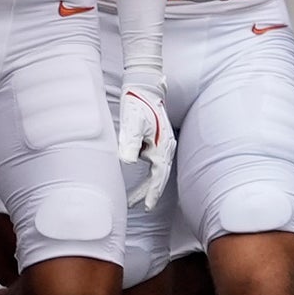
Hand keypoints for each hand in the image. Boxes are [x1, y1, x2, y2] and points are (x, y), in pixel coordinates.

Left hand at [116, 76, 175, 213]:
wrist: (144, 86)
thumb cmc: (137, 103)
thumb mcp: (133, 122)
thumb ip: (130, 142)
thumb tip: (127, 162)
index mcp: (162, 146)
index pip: (159, 176)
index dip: (152, 193)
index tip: (147, 207)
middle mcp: (166, 147)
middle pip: (159, 176)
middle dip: (149, 193)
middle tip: (139, 207)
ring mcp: (163, 144)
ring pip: (157, 171)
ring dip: (147, 184)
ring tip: (134, 198)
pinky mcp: (158, 140)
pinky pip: (154, 163)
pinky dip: (148, 174)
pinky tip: (139, 178)